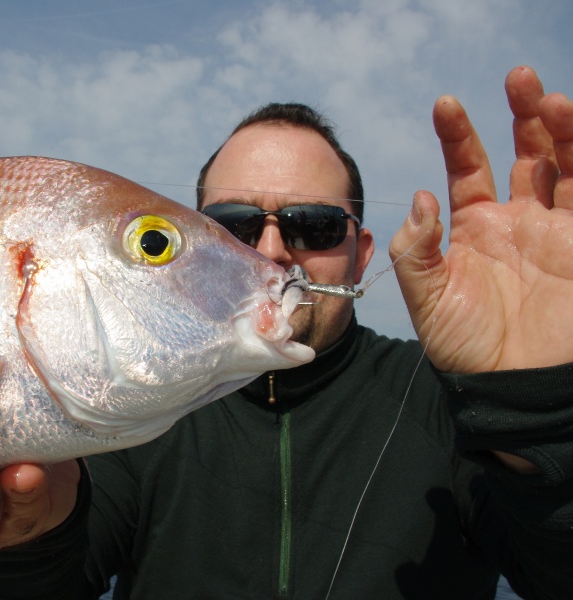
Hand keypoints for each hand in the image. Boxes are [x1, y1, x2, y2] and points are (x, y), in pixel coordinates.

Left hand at [390, 66, 572, 373]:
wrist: (511, 388)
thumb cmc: (465, 347)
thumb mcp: (427, 297)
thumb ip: (416, 249)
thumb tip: (419, 197)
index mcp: (475, 228)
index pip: (468, 168)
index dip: (458, 136)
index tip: (445, 105)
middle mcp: (518, 221)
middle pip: (525, 154)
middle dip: (523, 114)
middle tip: (516, 78)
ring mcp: (557, 231)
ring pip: (566, 165)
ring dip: (562, 130)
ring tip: (550, 99)